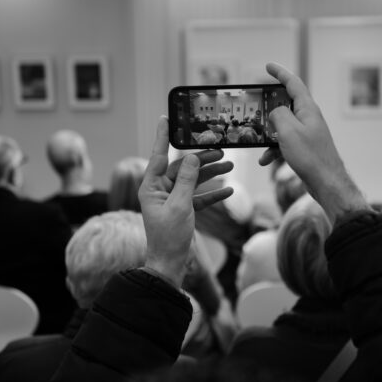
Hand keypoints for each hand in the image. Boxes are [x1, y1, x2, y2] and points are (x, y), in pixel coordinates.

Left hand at [139, 116, 233, 287]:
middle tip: (221, 149)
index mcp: (151, 187)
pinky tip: (228, 190)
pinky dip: (212, 194)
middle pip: (182, 167)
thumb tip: (193, 158)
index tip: (166, 118)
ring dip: (211, 174)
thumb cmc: (169, 236)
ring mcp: (172, 200)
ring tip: (230, 166)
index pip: (158, 155)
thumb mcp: (180, 205)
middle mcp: (159, 190)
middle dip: (202, 158)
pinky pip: (199, 197)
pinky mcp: (183, 210)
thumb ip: (187, 180)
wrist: (171, 263)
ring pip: (193, 180)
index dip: (162, 136)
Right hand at [259, 62, 369, 223]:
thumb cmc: (310, 156)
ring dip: (268, 134)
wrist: (326, 182)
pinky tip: (265, 160)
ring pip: (282, 126)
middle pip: (286, 104)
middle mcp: (308, 118)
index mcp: (307, 109)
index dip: (280, 72)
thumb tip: (275, 113)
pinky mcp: (304, 148)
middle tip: (255, 105)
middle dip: (269, 106)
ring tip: (256, 141)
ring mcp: (307, 133)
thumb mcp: (288, 130)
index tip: (268, 66)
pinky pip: (284, 143)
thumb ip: (278, 114)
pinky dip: (273, 149)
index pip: (293, 83)